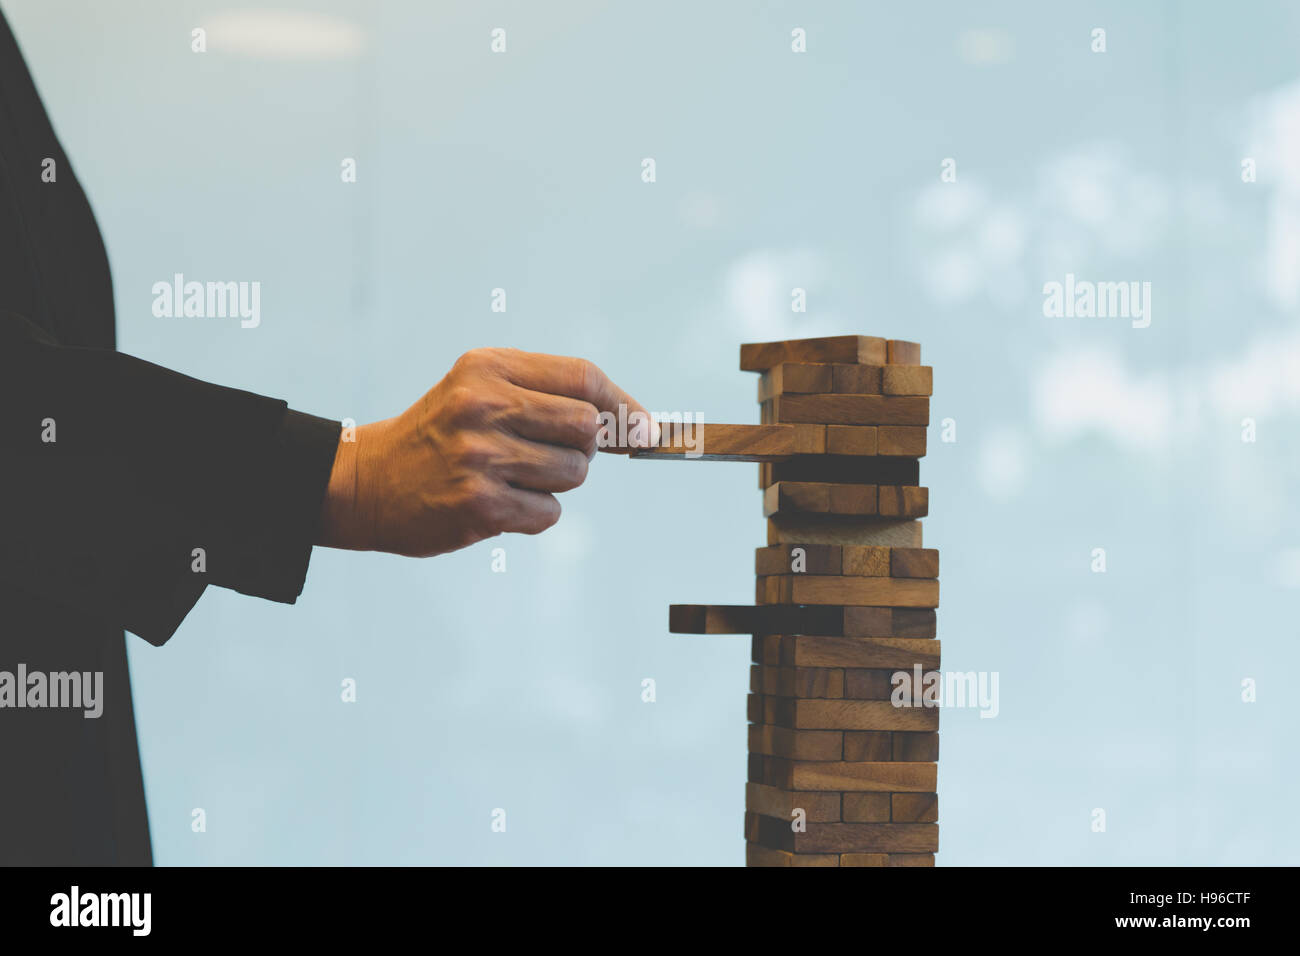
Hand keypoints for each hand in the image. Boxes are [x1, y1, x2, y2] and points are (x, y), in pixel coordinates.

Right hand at [317, 347, 653, 556]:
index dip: (622, 405)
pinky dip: (535, 514)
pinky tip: (499, 502)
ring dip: (556, 483)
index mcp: (488, 367)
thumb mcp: (482, 389)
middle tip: (546, 454)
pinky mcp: (478, 505)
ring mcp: (480, 456)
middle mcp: (483, 405)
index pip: (583, 377)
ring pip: (574, 473)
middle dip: (583, 448)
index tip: (643, 429)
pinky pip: (548, 513)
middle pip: (587, 427)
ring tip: (513, 477)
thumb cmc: (440, 434)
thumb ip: (552, 395)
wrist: (366, 481)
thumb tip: (638, 427)